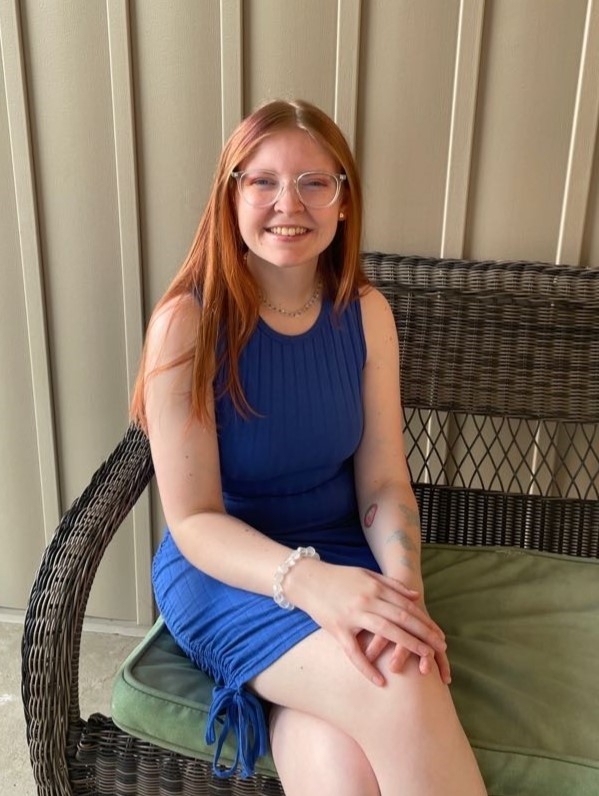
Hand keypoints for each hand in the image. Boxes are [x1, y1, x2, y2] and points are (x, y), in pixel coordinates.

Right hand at [293, 563, 446, 685]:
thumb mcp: (367, 574)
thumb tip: (416, 597)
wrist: (307, 579)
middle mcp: (367, 600)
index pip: (407, 607)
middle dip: (425, 634)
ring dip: (408, 646)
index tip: (440, 635)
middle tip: (442, 649)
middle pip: (402, 618)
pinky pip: (354, 652)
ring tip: (425, 660)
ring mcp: (353, 615)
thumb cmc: (338, 577)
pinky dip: (368, 668)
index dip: (425, 622)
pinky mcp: (338, 629)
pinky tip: (381, 681)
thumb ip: (392, 585)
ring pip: (386, 632)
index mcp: (375, 587)